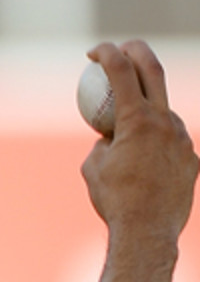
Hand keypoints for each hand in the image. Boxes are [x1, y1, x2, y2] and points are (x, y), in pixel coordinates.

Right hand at [81, 40, 197, 243]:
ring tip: (125, 133)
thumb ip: (102, 143)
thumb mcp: (92, 167)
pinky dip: (154, 143)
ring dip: (144, 111)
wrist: (148, 231)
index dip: (106, 53)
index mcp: (137, 119)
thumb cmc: (113, 201)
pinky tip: (143, 165)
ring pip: (163, 111)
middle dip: (134, 50)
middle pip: (153, 70)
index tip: (94, 51)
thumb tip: (107, 135)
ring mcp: (183, 137)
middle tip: (120, 49)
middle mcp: (164, 121)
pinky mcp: (192, 157)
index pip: (121, 71)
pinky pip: (171, 141)